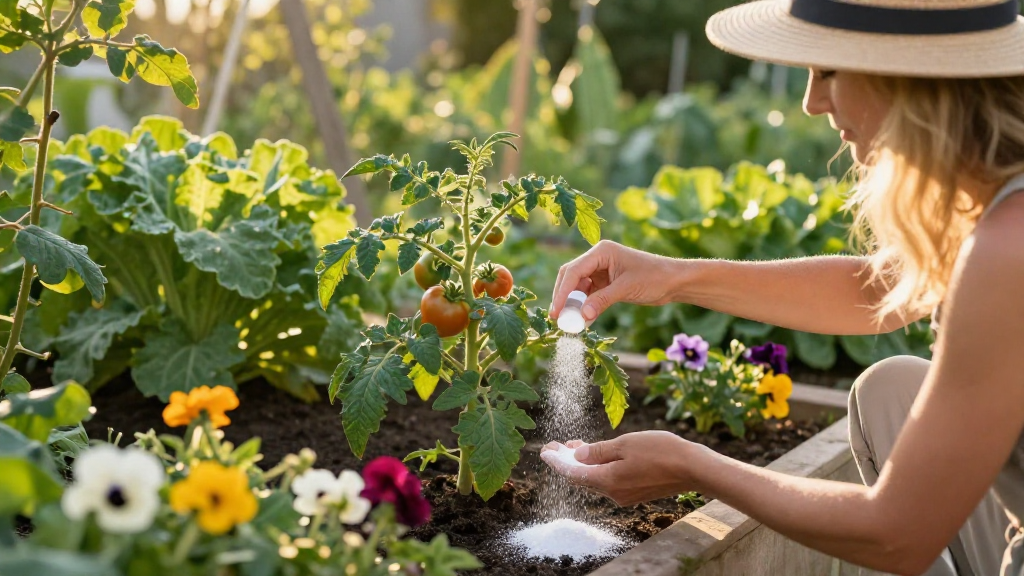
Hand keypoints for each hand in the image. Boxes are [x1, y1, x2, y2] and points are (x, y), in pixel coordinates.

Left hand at [539, 431, 707, 505]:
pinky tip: (597, 455)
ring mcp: (624, 495)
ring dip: (583, 463)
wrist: (693, 468)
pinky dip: (598, 467)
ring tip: (573, 446)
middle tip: (554, 446)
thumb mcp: (625, 444)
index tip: (544, 451)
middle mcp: (613, 493)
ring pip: (595, 479)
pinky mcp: (635, 492)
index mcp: (607, 481)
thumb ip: (598, 451)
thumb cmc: (660, 451)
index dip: (557, 462)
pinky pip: (608, 480)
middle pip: (581, 478)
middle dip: (566, 462)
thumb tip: (577, 456)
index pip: (573, 473)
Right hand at [549, 240, 681, 321]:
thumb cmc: (654, 278)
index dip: (562, 292)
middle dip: (564, 297)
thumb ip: (602, 301)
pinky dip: (585, 307)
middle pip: (571, 277)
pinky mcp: (606, 282)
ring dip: (574, 304)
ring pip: (579, 287)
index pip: (573, 271)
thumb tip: (581, 316)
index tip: (556, 311)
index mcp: (601, 252)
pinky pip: (590, 295)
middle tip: (557, 317)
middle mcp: (598, 258)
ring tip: (569, 322)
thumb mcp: (626, 289)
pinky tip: (583, 320)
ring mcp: (601, 270)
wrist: (674, 281)